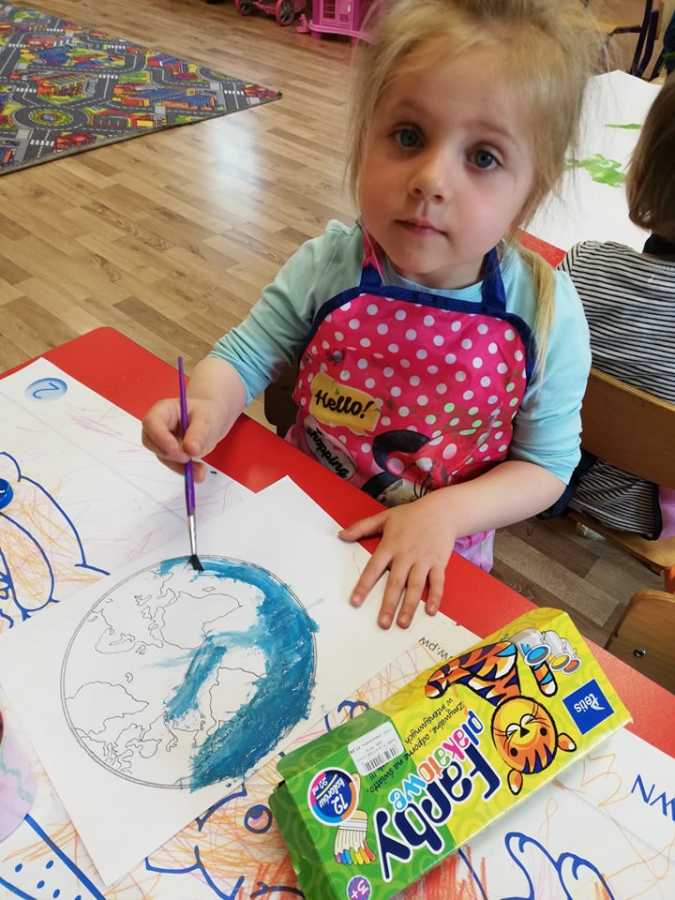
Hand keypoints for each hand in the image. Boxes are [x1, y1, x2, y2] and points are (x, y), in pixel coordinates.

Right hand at [141, 396, 226, 481]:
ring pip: (163, 457)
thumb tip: (190, 450)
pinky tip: (198, 472)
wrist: (213, 419)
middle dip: (170, 454)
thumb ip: (198, 433)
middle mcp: (159, 425)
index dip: (161, 438)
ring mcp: (162, 441)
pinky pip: (173, 465)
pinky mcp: (170, 453)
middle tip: (189, 459)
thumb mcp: (207, 419)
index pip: (151, 423)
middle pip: (152, 442)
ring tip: (200, 469)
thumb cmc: (207, 413)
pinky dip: (185, 470)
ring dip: (179, 466)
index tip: (178, 450)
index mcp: (164, 410)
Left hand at [338, 494, 456, 629]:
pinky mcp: (439, 563)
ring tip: (403, 624)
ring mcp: (424, 560)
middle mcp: (406, 555)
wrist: (442, 510)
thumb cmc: (411, 515)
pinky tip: (430, 611)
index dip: (364, 585)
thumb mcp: (384, 517)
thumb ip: (361, 527)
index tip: (355, 602)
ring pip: (415, 586)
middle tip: (382, 624)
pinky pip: (437, 582)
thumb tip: (341, 535)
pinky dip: (435, 596)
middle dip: (388, 604)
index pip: (374, 568)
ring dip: (409, 606)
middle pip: (395, 583)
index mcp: (390, 545)